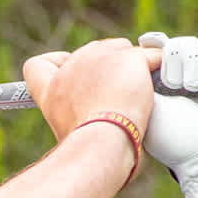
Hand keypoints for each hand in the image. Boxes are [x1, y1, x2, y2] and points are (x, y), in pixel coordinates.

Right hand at [22, 38, 155, 142]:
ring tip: (138, 96)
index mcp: (52, 90)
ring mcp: (100, 58)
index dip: (54, 64)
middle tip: (118, 95)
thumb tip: (97, 118)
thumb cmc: (89, 147)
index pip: (37, 65)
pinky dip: (159, 68)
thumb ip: (79, 113)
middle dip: (107, 67)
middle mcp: (72, 68)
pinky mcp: (128, 58)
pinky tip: (160, 82)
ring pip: (123, 49)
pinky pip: (152, 56)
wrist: (102, 143)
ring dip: (132, 68)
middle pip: (92, 51)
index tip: (68, 72)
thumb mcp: (71, 134)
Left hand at [136, 32, 197, 197]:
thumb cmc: (180, 142)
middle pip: (181, 46)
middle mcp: (190, 82)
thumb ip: (143, 80)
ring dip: (196, 61)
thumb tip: (140, 51)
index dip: (158, 50)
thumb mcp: (151, 111)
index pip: (160, 53)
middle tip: (177, 85)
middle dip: (177, 59)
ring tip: (195, 87)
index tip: (150, 51)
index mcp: (165, 89)